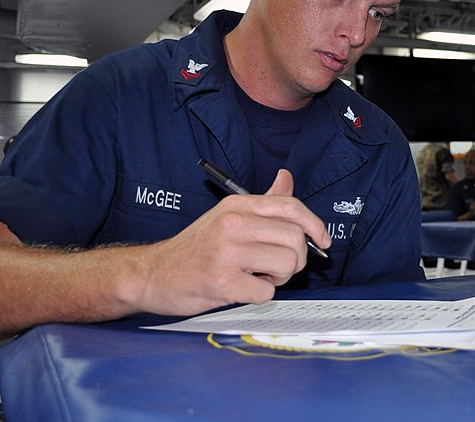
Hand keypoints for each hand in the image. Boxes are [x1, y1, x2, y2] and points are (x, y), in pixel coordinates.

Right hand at [134, 169, 330, 315]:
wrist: (151, 274)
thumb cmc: (195, 248)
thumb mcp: (227, 216)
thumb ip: (262, 202)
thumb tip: (286, 178)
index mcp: (237, 205)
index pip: (291, 206)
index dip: (316, 225)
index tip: (323, 242)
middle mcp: (233, 223)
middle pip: (296, 239)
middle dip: (294, 260)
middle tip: (274, 268)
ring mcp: (226, 251)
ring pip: (287, 264)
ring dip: (278, 279)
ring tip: (256, 277)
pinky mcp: (220, 281)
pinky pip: (266, 293)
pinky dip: (259, 296)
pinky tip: (240, 289)